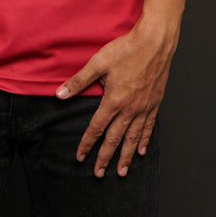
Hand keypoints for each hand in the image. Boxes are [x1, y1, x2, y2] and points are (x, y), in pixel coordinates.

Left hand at [55, 17, 177, 177]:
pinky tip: (141, 150)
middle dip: (105, 157)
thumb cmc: (127, 49)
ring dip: (126, 156)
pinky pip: (149, 127)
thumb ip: (79, 81)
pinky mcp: (154, 103)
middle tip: (99, 174)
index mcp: (114, 100)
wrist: (155, 42)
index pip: (96, 128)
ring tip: (122, 172)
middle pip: (115, 139)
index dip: (87, 144)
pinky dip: (144, 140)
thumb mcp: (98, 62)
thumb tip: (60, 94)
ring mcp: (144, 107)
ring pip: (133, 138)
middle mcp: (129, 109)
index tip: (80, 158)